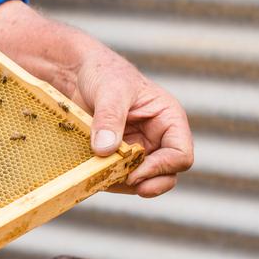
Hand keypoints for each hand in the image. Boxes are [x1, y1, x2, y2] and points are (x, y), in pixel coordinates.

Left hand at [0, 0, 193, 197]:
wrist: (77, 74)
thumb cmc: (103, 73)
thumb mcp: (110, 90)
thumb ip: (110, 118)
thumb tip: (106, 150)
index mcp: (168, 120)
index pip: (181, 154)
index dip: (164, 168)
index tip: (137, 171)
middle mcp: (157, 139)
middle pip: (167, 175)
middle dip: (150, 183)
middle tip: (128, 182)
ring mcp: (137, 151)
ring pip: (142, 181)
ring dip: (125, 185)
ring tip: (103, 177)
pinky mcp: (116, 158)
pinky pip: (118, 178)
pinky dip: (108, 181)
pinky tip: (92, 175)